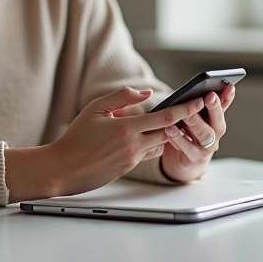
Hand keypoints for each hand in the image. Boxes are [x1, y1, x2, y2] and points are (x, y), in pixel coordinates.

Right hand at [45, 87, 204, 197]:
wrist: (64, 168)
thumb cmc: (76, 137)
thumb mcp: (95, 109)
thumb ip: (121, 97)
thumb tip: (145, 92)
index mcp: (126, 128)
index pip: (164, 117)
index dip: (184, 109)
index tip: (199, 101)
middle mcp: (133, 145)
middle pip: (169, 133)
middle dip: (182, 123)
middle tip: (193, 111)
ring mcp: (132, 159)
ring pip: (160, 145)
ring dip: (168, 135)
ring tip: (175, 123)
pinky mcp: (128, 168)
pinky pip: (148, 154)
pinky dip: (153, 144)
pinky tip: (152, 137)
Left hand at [160, 84, 235, 182]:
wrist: (183, 163)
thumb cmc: (187, 134)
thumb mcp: (193, 118)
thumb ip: (195, 106)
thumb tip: (194, 86)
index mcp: (214, 120)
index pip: (224, 106)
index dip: (227, 97)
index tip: (228, 86)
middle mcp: (214, 134)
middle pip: (218, 121)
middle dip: (214, 108)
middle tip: (208, 97)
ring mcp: (206, 148)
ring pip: (205, 135)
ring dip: (196, 123)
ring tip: (187, 114)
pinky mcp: (194, 158)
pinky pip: (188, 149)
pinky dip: (179, 138)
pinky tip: (170, 129)